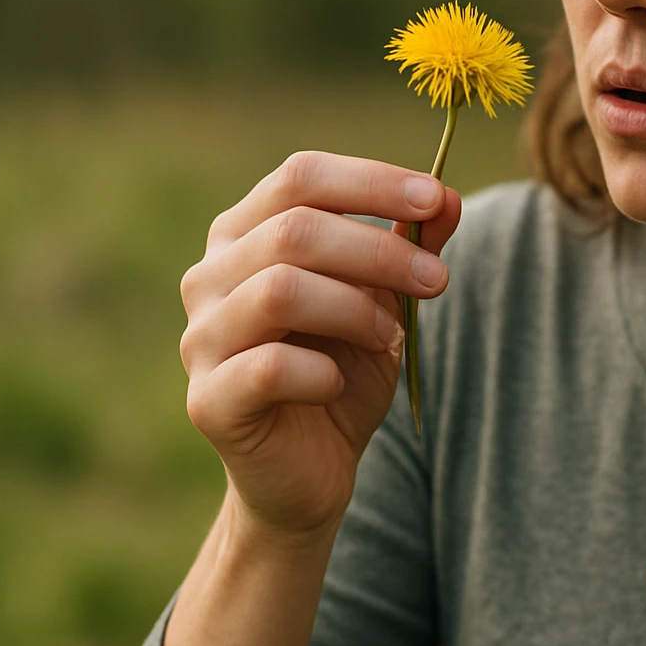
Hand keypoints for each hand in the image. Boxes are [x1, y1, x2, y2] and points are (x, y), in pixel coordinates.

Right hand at [178, 150, 461, 539]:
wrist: (313, 468)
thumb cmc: (345, 368)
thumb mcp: (388, 301)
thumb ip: (411, 247)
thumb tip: (446, 197)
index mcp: (246, 233)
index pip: (301, 177)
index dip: (372, 181)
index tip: (435, 198)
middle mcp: (209, 276)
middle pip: (294, 231)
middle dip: (380, 252)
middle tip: (437, 282)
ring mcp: (199, 337)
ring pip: (279, 290)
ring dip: (355, 309)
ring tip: (390, 336)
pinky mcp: (208, 400)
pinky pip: (267, 368)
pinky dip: (323, 372)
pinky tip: (340, 384)